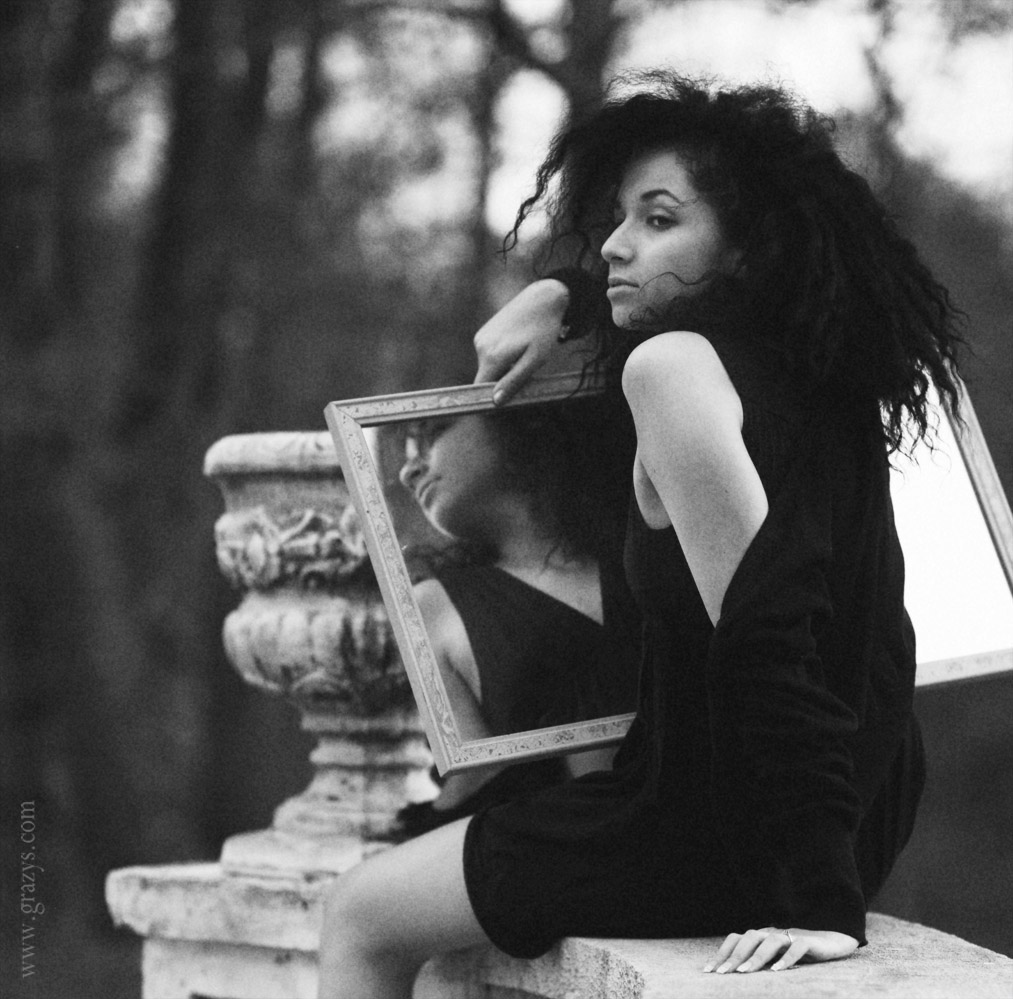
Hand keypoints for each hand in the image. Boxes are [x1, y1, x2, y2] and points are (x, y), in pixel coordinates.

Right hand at [472, 279, 569, 402]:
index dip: (492, 396)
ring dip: (504, 366)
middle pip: (486, 377)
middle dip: (503, 379)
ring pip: (489, 365)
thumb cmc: (543, 330)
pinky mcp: (484, 331)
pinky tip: (517, 343)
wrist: (543, 299)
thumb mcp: (534, 360)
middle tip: (525, 367)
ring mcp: (481, 337)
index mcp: (492, 357)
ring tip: (523, 352)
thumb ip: (514, 381)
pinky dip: (502, 356)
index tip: (509, 395)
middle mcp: (480, 347)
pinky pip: (490, 354)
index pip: (480, 387)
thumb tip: (496, 401)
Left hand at [702, 926, 858, 973]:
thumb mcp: (774, 959)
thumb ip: (757, 964)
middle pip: (749, 938)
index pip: (736, 940)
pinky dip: (786, 959)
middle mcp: (772, 932)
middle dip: (735, 956)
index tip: (709, 971)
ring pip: (770, 941)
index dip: (722, 953)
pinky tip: (778, 972)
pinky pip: (796, 947)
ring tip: (745, 973)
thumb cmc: (798, 954)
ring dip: (756, 957)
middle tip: (723, 974)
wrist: (831, 943)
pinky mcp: (808, 941)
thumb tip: (734, 977)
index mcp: (761, 936)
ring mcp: (789, 935)